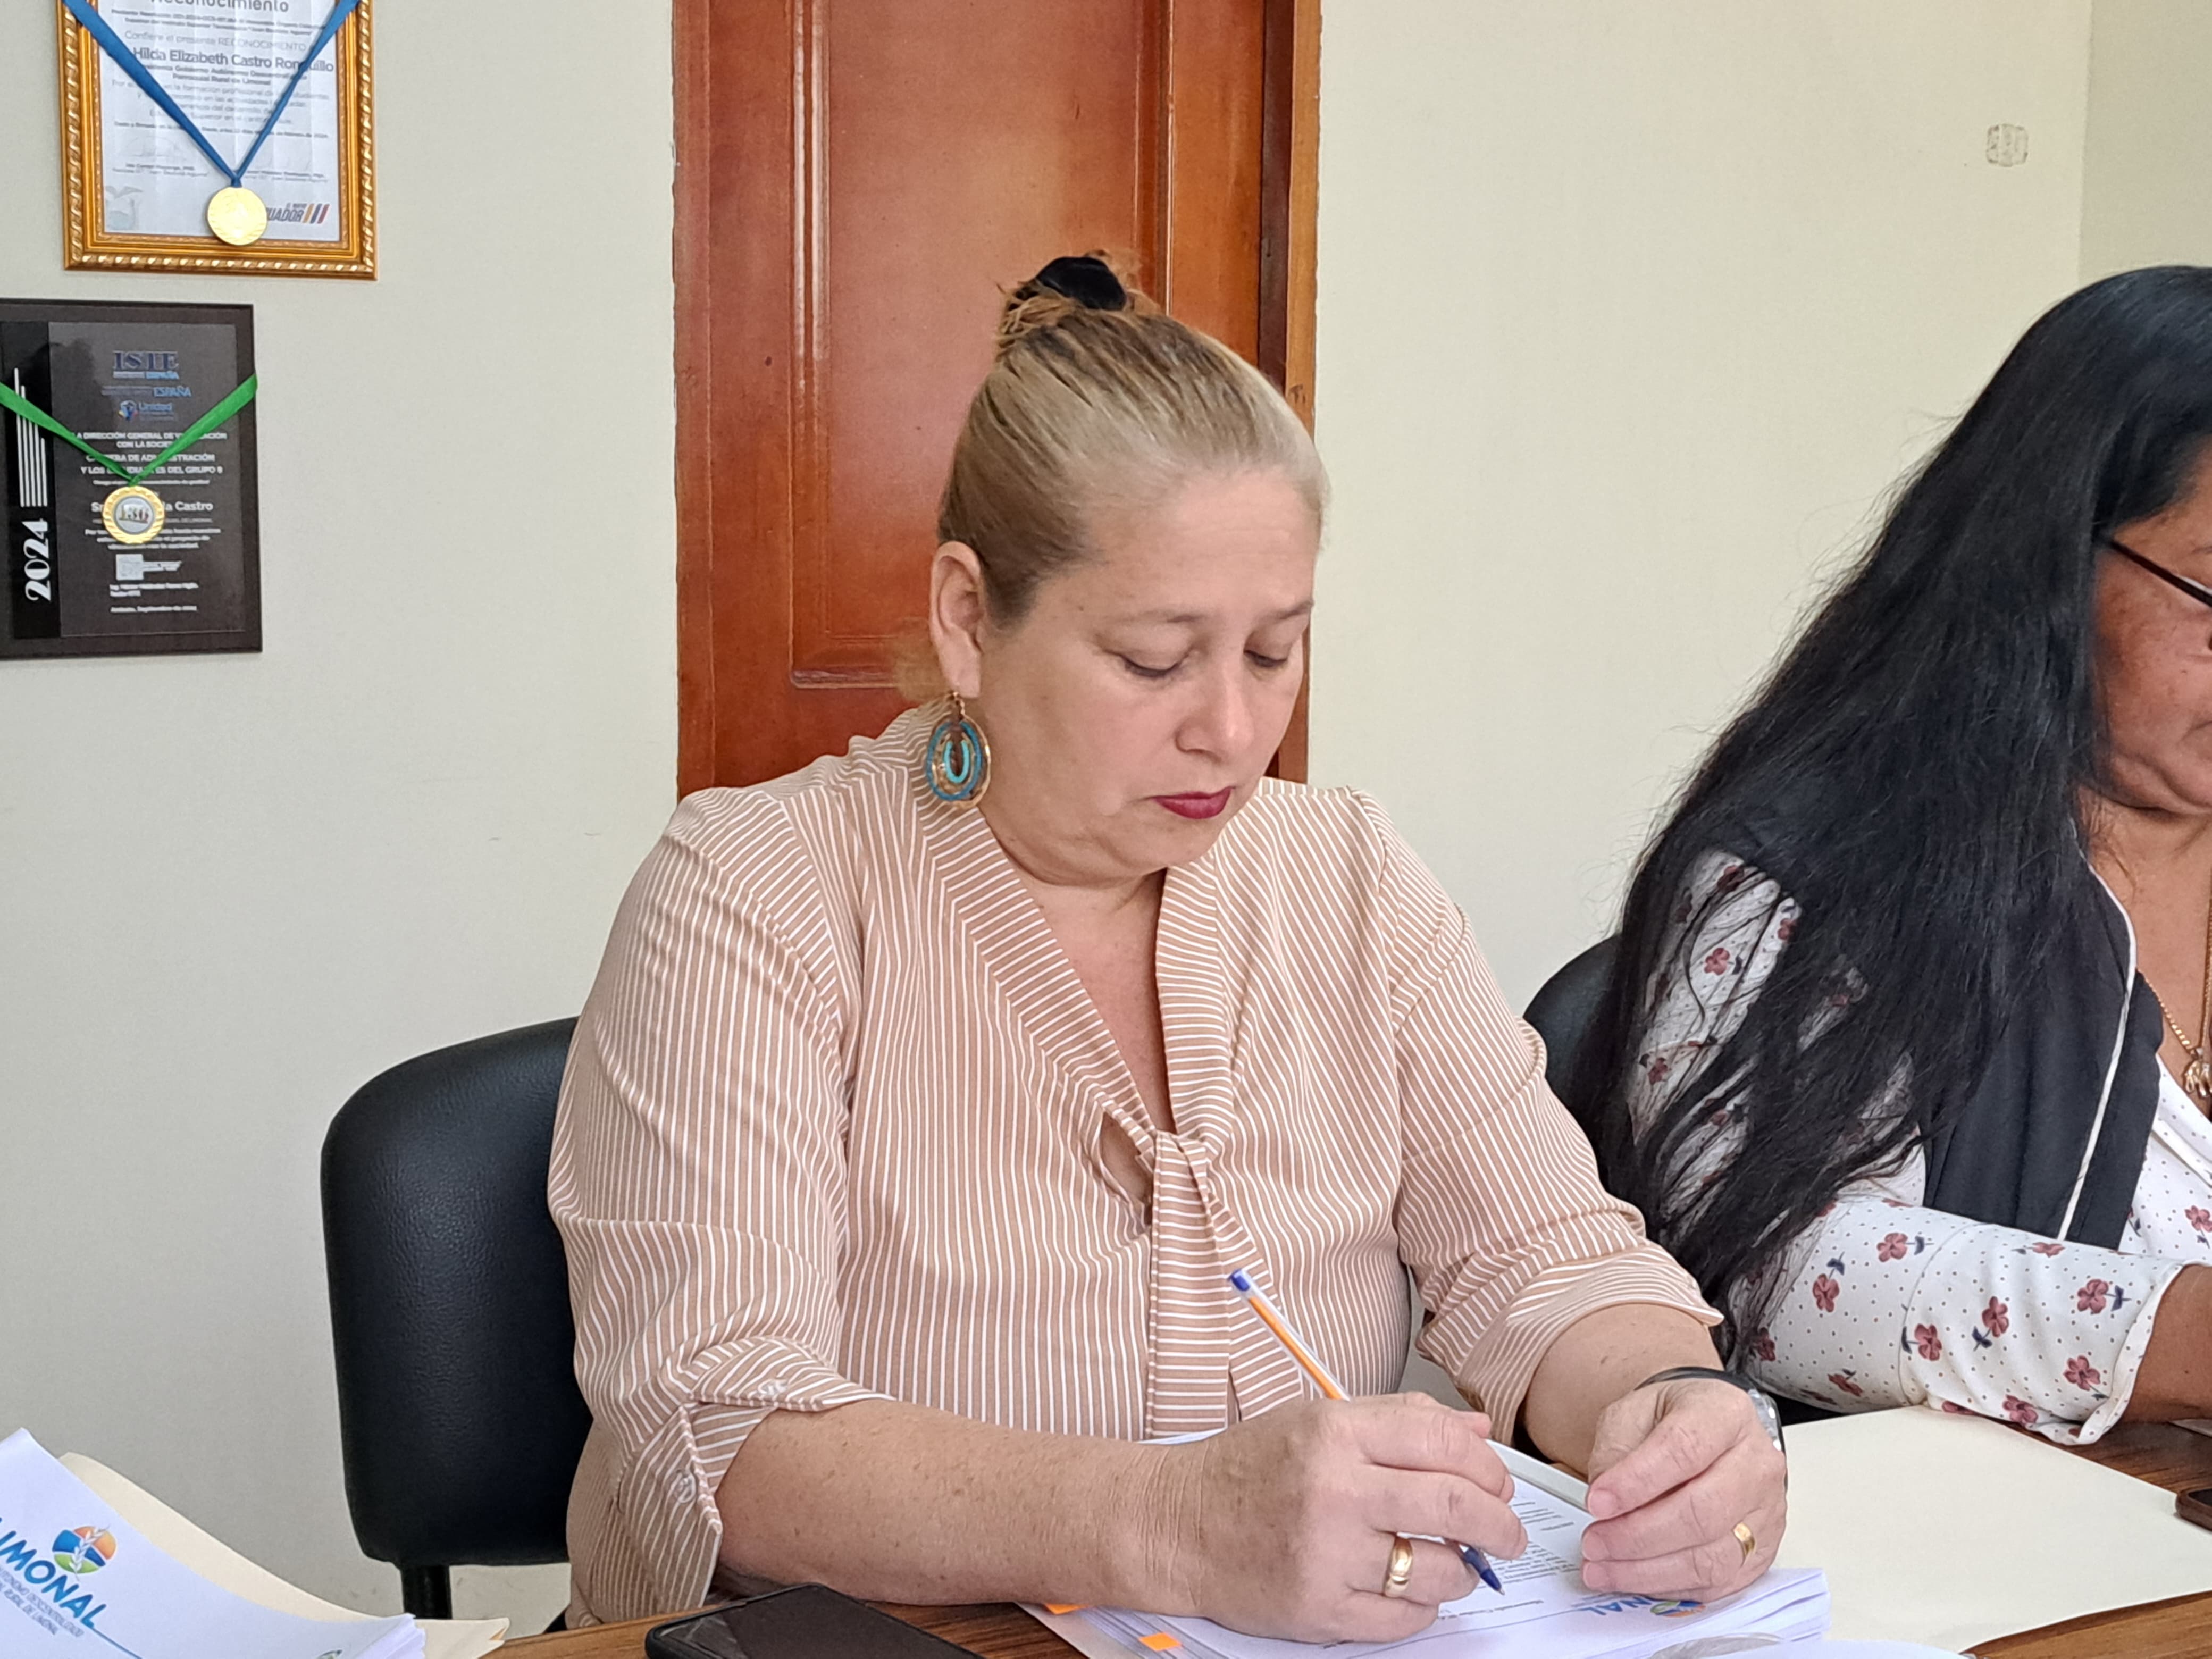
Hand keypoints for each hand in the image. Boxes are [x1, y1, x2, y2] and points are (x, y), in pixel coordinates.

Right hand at [1164, 1393, 1527, 1641]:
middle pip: (1456, 1507)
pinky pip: (1405, 1619)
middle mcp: (1334, 1492)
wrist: (1177, 1524)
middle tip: (1507, 1534)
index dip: (1487, 1467)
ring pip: (1439, 1571)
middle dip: (1501, 1524)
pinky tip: (1412, 1589)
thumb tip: (1476, 1431)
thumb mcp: (1317, 1419)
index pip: (1444, 1443)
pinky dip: (1423, 1607)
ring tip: (1455, 1563)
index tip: (1497, 1484)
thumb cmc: (1249, 1468)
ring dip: (1464, 1571)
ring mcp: (1328, 1556)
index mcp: (1335, 1434)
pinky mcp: (1320, 1610)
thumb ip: (1398, 1418)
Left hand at [1577, 1377, 1786, 1599]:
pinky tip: (1634, 1578)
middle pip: (1701, 1511)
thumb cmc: (1670, 1421)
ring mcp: (1766, 1512)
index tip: (1597, 1503)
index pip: (1683, 1450)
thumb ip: (1616, 1453)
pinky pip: (1718, 1582)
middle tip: (1594, 1542)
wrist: (1707, 1432)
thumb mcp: (1632, 1413)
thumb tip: (1607, 1507)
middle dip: (1637, 1536)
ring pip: (1711, 1557)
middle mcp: (1757, 1464)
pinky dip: (1669, 1586)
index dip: (1636, 1482)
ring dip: (1648, 1571)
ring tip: (1603, 1568)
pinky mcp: (1762, 1552)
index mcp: (1725, 1415)